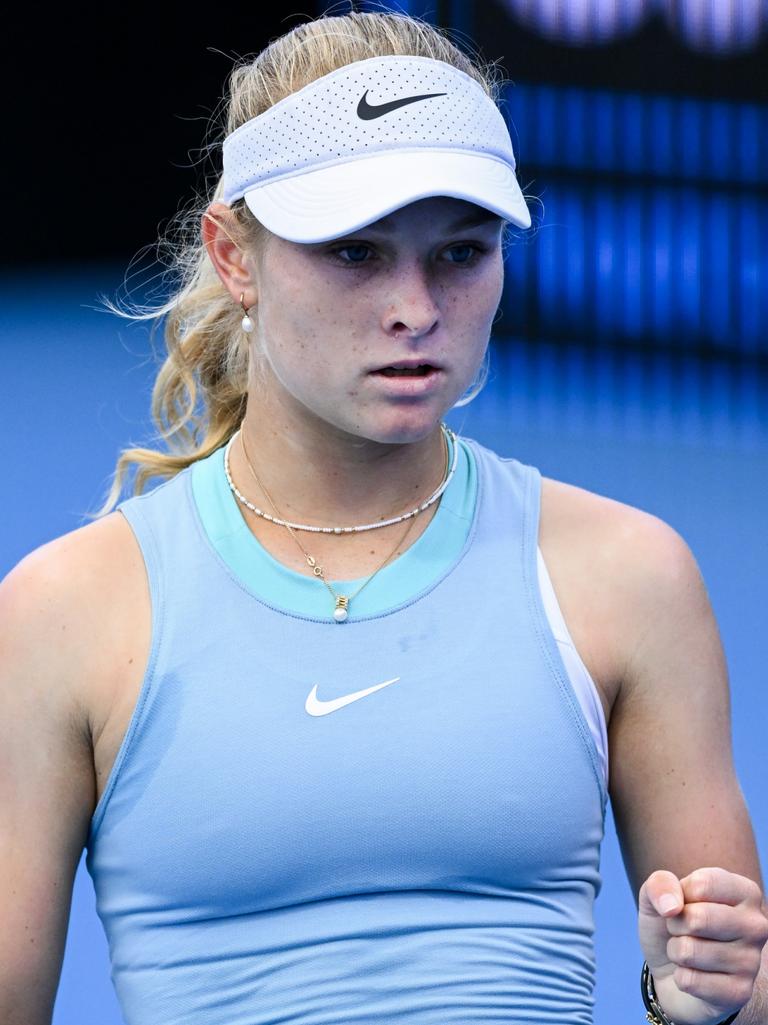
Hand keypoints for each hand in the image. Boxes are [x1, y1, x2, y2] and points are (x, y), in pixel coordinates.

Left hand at [639, 867, 767, 1024]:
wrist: (674, 971)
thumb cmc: (673, 924)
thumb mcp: (658, 894)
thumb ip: (660, 883)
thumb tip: (671, 907)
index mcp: (745, 892)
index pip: (702, 884)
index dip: (680, 895)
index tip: (685, 904)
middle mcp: (756, 925)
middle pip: (697, 919)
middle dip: (675, 925)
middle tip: (683, 931)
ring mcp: (751, 962)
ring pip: (688, 951)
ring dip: (676, 952)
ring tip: (689, 953)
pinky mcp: (739, 993)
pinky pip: (689, 980)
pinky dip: (681, 978)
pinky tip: (695, 975)